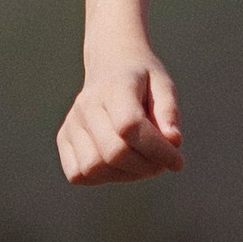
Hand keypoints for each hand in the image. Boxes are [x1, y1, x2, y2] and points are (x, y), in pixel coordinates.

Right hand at [57, 51, 185, 183]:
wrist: (110, 64)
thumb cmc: (142, 79)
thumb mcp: (163, 85)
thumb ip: (169, 112)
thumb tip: (174, 141)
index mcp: (115, 86)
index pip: (131, 126)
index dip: (158, 150)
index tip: (178, 161)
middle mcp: (87, 104)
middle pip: (114, 152)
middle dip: (145, 166)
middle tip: (162, 163)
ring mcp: (72, 122)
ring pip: (94, 168)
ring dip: (125, 175)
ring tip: (142, 162)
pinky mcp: (64, 138)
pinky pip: (78, 174)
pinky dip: (102, 177)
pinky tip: (119, 165)